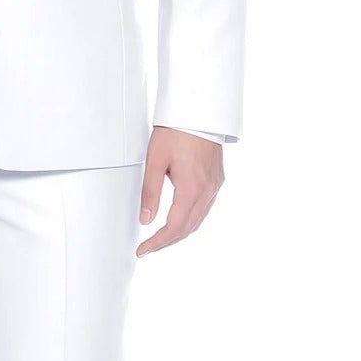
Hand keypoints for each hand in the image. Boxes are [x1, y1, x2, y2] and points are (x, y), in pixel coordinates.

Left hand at [136, 126, 224, 256]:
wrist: (198, 110)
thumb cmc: (176, 130)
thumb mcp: (155, 161)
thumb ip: (150, 192)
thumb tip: (145, 219)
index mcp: (192, 188)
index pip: (174, 227)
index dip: (157, 242)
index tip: (142, 250)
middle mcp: (207, 190)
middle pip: (187, 228)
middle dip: (167, 241)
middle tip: (147, 248)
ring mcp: (215, 185)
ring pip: (198, 219)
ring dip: (179, 232)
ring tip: (160, 238)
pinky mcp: (217, 179)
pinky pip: (205, 207)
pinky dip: (190, 218)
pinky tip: (179, 218)